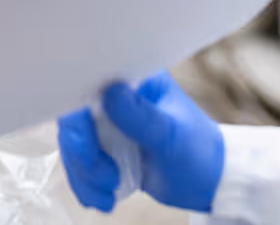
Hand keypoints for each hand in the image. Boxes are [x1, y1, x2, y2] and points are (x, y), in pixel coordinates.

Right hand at [57, 71, 224, 213]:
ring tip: (108, 197)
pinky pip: (78, 161)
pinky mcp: (103, 145)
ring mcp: (107, 121)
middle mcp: (115, 95)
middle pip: (74, 117)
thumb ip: (141, 116)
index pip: (89, 85)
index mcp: (132, 79)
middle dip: (83, 154)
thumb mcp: (171, 135)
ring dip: (84, 174)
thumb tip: (109, 92)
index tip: (87, 147)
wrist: (206, 181)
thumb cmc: (196, 150)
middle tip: (106, 179)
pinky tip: (101, 200)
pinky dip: (84, 183)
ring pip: (73, 143)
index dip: (78, 115)